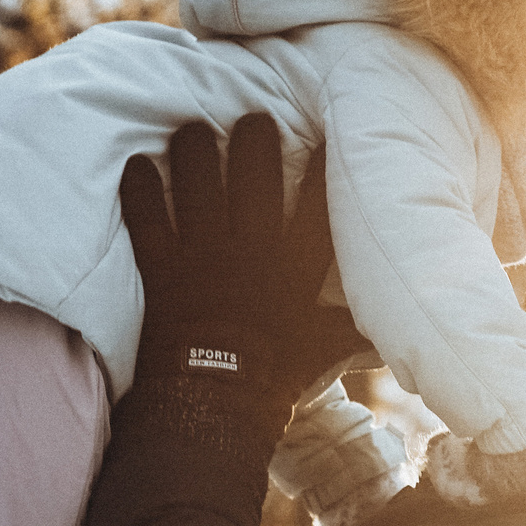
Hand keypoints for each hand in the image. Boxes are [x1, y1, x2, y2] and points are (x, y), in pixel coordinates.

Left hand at [119, 116, 349, 428]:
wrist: (215, 407)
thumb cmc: (275, 382)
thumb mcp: (324, 351)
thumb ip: (352, 330)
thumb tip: (390, 336)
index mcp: (295, 266)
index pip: (316, 202)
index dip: (321, 165)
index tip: (325, 135)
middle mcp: (251, 249)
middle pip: (254, 175)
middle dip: (253, 138)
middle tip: (252, 118)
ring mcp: (204, 256)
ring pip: (197, 184)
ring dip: (193, 150)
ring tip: (191, 128)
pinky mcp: (163, 270)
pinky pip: (148, 219)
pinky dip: (139, 191)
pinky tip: (135, 165)